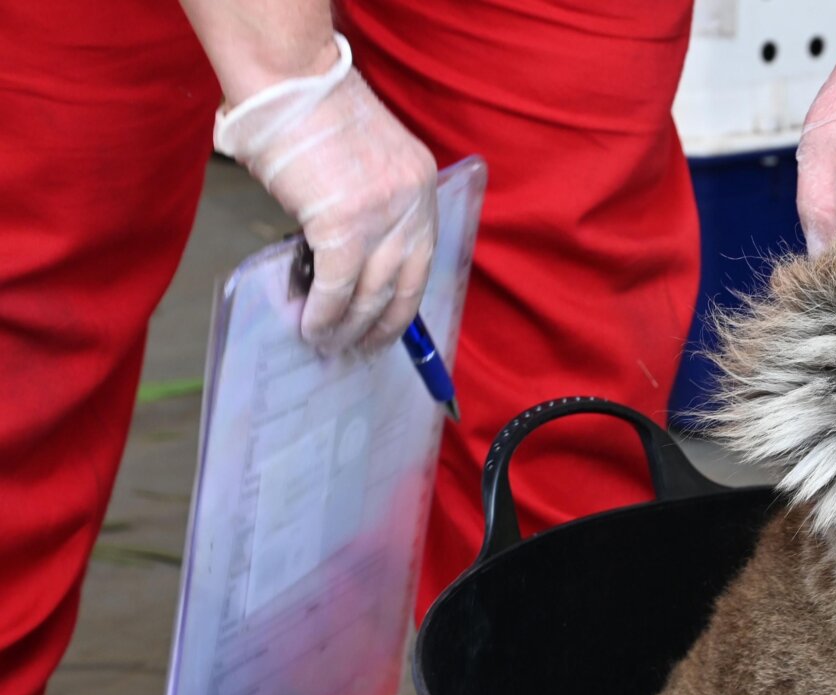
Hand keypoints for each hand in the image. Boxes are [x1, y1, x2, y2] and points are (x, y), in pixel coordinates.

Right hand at [214, 34, 436, 353]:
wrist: (291, 80)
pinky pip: (339, 286)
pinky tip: (312, 327)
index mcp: (421, 187)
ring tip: (329, 345)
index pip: (422, 259)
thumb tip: (346, 253)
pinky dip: (324, 312)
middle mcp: (411, 205)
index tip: (390, 325)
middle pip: (404, 284)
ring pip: (372, 292)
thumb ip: (371, 203)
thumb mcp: (367, 160)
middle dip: (383, 326)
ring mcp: (382, 218)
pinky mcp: (345, 226)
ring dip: (349, 327)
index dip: (405, 300)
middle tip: (362, 350)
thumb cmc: (312, 113)